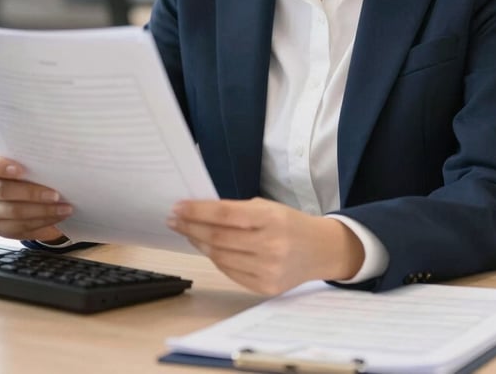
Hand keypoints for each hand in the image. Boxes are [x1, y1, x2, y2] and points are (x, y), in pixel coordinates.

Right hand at [0, 151, 72, 240]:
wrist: (31, 194)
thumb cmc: (33, 172)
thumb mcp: (33, 162)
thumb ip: (38, 159)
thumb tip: (60, 158)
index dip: (2, 166)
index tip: (22, 169)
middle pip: (3, 191)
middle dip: (32, 193)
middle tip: (56, 195)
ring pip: (14, 212)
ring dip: (43, 211)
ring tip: (64, 208)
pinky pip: (20, 227)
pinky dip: (43, 222)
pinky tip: (58, 217)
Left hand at [167, 197, 363, 294]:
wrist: (321, 250)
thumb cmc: (289, 223)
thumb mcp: (268, 207)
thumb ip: (237, 210)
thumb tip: (198, 212)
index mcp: (271, 219)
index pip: (225, 214)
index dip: (197, 211)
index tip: (177, 207)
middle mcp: (271, 245)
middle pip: (218, 238)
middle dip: (191, 227)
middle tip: (174, 219)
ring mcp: (268, 270)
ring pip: (220, 257)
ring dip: (198, 244)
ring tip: (187, 232)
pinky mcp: (265, 287)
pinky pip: (230, 272)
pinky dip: (214, 259)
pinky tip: (206, 248)